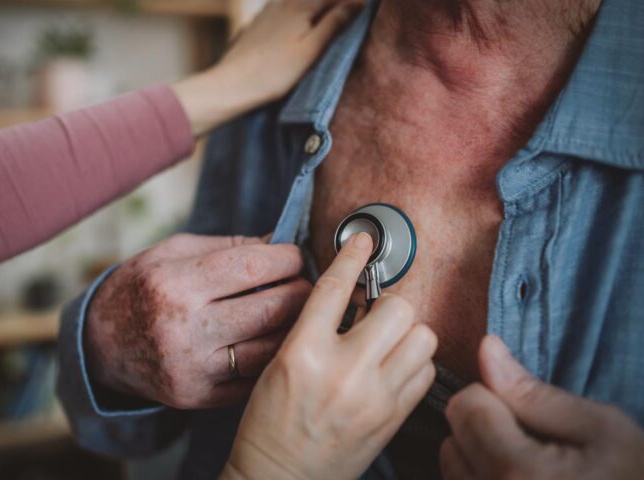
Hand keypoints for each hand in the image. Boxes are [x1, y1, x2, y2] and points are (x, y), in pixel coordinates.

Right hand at [85, 233, 311, 408]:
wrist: (101, 345)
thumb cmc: (142, 288)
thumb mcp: (173, 252)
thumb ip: (229, 246)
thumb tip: (282, 243)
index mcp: (174, 285)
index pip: (251, 267)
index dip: (285, 258)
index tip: (294, 255)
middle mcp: (183, 330)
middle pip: (269, 309)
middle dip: (300, 291)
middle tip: (305, 282)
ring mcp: (192, 369)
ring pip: (271, 348)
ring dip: (296, 326)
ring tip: (299, 310)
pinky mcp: (199, 397)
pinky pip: (255, 378)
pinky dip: (274, 356)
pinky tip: (277, 340)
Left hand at [173, 0, 368, 134]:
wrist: (230, 87)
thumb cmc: (274, 74)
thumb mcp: (312, 50)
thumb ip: (335, 24)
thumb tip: (357, 3)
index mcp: (300, 3)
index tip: (379, 0)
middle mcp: (282, 0)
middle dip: (342, 3)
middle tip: (364, 9)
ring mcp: (266, 12)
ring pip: (302, 8)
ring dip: (321, 13)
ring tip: (338, 21)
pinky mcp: (256, 27)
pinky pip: (286, 19)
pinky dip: (302, 21)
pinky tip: (305, 32)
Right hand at [223, 233, 437, 479]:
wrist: (280, 477)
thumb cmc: (270, 421)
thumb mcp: (279, 363)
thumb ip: (315, 328)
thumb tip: (352, 296)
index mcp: (303, 353)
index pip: (336, 287)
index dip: (353, 255)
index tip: (364, 240)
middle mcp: (344, 371)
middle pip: (397, 307)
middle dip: (386, 304)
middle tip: (372, 313)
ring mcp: (376, 397)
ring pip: (422, 336)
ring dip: (406, 332)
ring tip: (385, 341)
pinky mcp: (395, 417)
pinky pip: (426, 371)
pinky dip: (414, 362)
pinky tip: (393, 367)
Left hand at [442, 335, 643, 479]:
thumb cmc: (635, 478)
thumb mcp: (601, 429)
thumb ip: (533, 392)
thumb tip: (486, 348)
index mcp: (518, 472)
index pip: (465, 406)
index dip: (494, 397)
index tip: (528, 414)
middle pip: (453, 438)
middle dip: (484, 429)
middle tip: (534, 446)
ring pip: (452, 469)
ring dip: (480, 460)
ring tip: (530, 471)